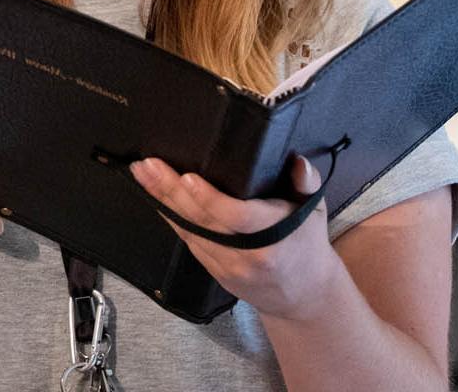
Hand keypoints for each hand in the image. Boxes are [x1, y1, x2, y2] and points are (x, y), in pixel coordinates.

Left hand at [129, 154, 341, 319]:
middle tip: (147, 165)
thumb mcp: (314, 210)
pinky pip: (189, 242)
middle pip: (203, 221)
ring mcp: (228, 267)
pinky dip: (170, 218)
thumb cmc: (306, 245)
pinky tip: (155, 198)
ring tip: (143, 174)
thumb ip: (306, 182)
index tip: (187, 177)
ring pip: (189, 231)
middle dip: (171, 191)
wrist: (302, 296)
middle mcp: (247, 255)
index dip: (209, 199)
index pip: (237, 216)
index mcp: (273, 236)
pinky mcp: (215, 272)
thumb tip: (298, 162)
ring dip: (162, 201)